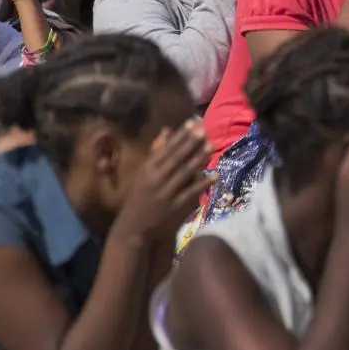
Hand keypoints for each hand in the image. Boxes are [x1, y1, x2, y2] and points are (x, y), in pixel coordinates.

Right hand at [115, 120, 211, 243]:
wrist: (133, 227)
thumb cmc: (140, 196)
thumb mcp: (144, 172)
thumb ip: (156, 151)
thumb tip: (167, 129)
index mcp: (147, 169)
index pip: (166, 148)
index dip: (180, 135)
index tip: (193, 122)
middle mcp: (155, 179)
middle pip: (176, 158)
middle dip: (191, 143)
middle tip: (204, 130)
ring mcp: (165, 193)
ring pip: (184, 173)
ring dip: (198, 159)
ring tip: (211, 146)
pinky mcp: (174, 207)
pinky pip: (190, 193)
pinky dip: (203, 184)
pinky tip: (215, 176)